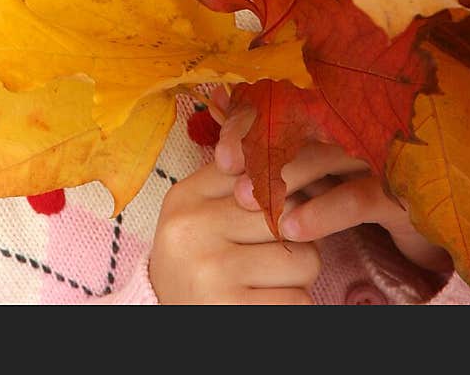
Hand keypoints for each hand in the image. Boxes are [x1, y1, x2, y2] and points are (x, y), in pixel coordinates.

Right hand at [148, 156, 320, 303]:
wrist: (164, 313)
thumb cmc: (197, 258)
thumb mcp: (201, 212)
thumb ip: (237, 180)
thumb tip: (299, 156)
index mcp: (186, 196)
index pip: (259, 169)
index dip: (293, 181)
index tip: (305, 190)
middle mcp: (193, 229)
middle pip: (289, 214)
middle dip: (300, 235)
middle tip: (281, 250)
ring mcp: (211, 271)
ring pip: (304, 259)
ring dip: (300, 275)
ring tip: (272, 280)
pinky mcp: (231, 310)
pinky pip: (299, 301)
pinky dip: (294, 304)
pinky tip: (270, 302)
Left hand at [210, 89, 453, 276]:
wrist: (416, 224)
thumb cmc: (353, 182)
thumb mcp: (306, 159)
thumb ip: (264, 132)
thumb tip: (215, 99)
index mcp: (333, 108)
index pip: (284, 98)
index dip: (248, 116)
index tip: (219, 146)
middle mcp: (358, 121)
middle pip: (301, 118)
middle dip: (258, 140)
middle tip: (224, 164)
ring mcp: (381, 151)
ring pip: (326, 154)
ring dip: (283, 175)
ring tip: (246, 199)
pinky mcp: (401, 189)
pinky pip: (358, 197)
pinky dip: (323, 211)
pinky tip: (293, 227)